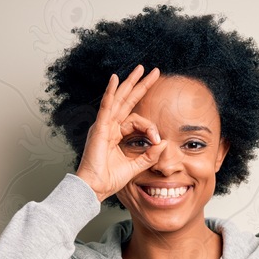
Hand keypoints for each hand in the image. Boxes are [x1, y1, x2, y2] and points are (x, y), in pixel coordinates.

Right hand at [75, 65, 164, 200]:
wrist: (94, 188)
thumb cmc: (108, 180)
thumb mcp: (135, 167)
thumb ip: (149, 156)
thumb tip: (164, 143)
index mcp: (116, 134)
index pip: (136, 120)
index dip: (150, 127)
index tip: (157, 140)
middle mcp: (109, 126)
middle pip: (126, 100)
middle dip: (140, 85)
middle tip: (152, 71)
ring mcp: (103, 126)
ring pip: (119, 99)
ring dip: (130, 83)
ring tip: (141, 70)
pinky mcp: (99, 129)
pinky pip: (106, 107)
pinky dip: (110, 93)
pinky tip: (115, 79)